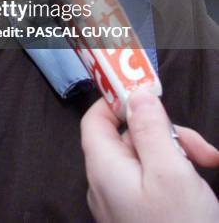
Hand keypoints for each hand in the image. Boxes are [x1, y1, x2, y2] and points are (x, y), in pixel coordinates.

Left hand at [81, 89, 218, 222]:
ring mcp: (121, 202)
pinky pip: (150, 182)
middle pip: (127, 138)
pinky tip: (199, 183)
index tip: (149, 96)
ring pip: (144, 158)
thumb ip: (150, 128)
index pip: (95, 120)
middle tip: (201, 149)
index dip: (117, 102)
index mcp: (104, 168)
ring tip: (208, 164)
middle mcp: (106, 183)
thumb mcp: (170, 172)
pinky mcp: (138, 216)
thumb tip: (135, 93)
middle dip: (165, 134)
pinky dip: (174, 175)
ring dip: (176, 154)